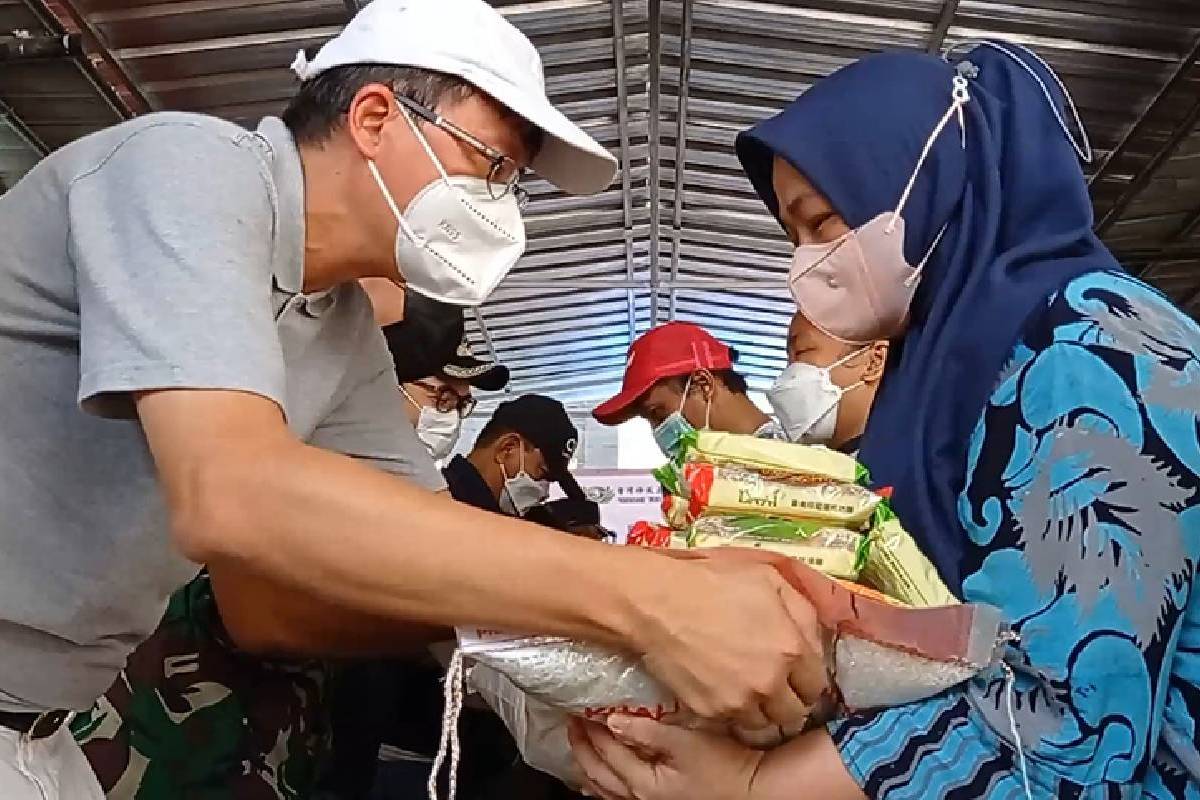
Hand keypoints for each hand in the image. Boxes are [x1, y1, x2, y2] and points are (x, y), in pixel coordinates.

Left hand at [569, 716, 759, 799]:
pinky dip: (602, 785)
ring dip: (588, 768)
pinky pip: (617, 797)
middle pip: (598, 774)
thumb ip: (647, 730)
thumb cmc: (723, 766)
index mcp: (643, 782)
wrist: (750, 791)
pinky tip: (599, 780)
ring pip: (604, 790)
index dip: (591, 730)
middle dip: (582, 748)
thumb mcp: (686, 742)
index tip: (580, 709)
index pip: (607, 752)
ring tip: (579, 748)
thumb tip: (613, 718)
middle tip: (572, 724)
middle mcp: (639, 798)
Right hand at [630, 557, 827, 730]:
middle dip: (789, 699)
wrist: (656, 602)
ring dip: (762, 710)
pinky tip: (724, 690)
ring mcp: (740, 702)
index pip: (816, 685)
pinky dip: (733, 711)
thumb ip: (802, 610)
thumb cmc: (712, 583)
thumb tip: (816, 639)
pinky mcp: (710, 712)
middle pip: (794, 712)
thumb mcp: (768, 578)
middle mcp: (771, 682)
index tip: (796, 674)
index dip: (807, 678)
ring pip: (765, 724)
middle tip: (775, 685)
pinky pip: (733, 722)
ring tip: (749, 692)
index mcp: (791, 649)